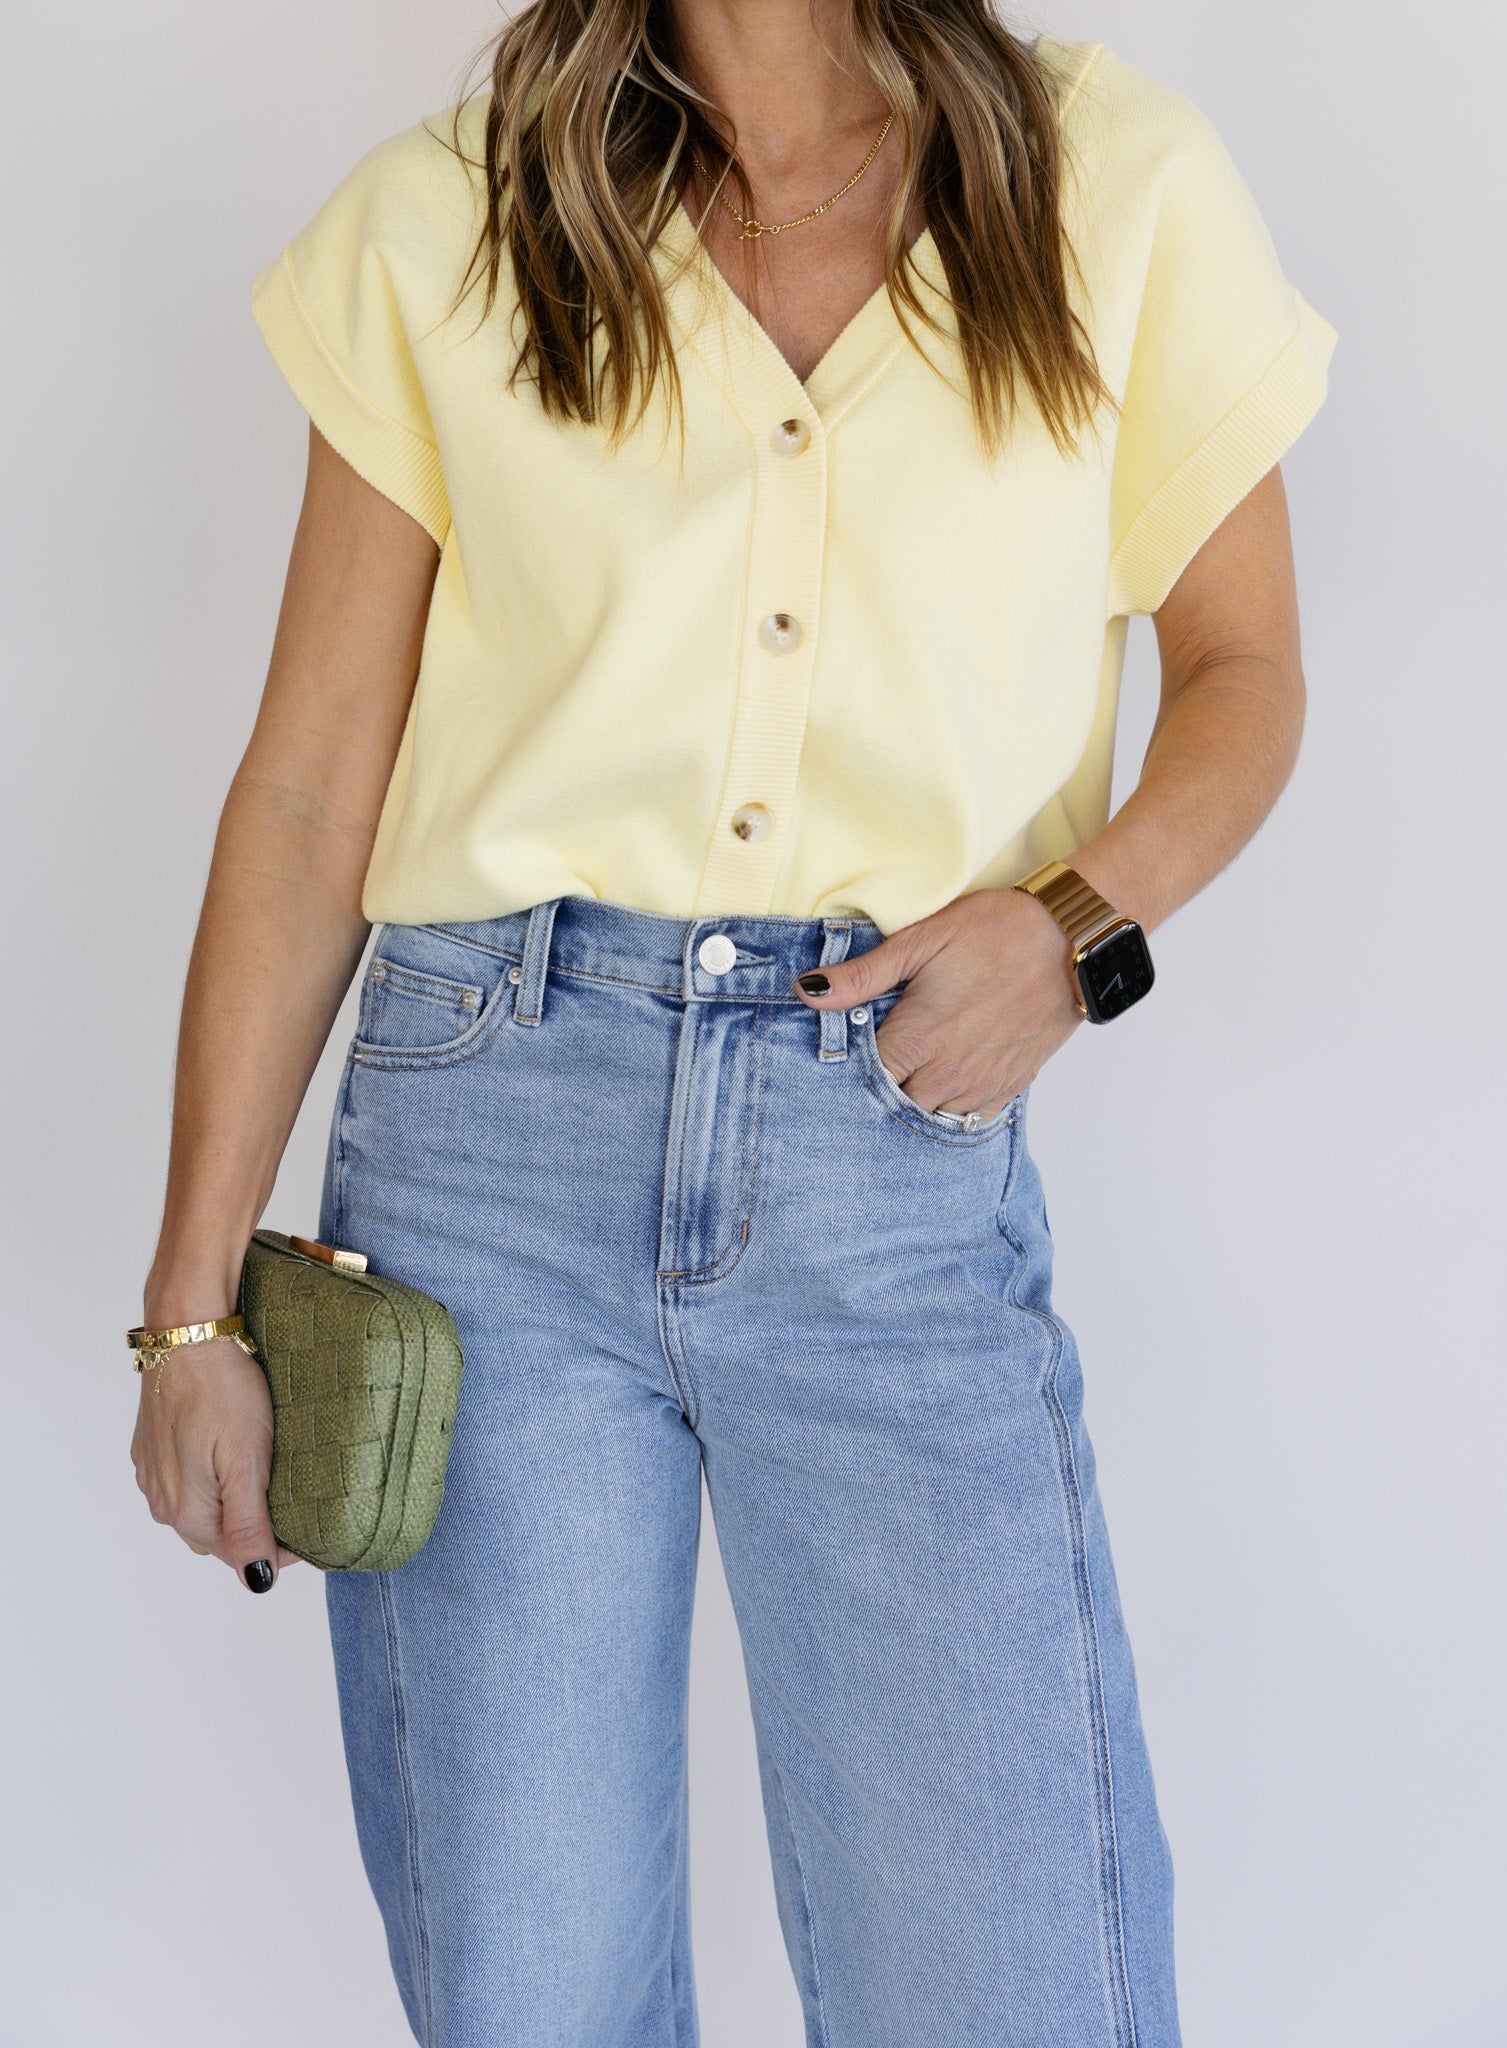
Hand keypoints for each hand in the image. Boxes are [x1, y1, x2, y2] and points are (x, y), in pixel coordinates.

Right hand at [130, 1335, 301, 1589]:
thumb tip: (256, 1580)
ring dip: (233, 1506)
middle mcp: (162, 1500)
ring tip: (269, 1481)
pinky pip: (187, 1480)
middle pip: (218, 1535)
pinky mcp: (153, 1446)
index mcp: (186, 1512)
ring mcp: (153, 1472)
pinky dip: (212, 1481)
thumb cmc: (222, 1392)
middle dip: (256, 1530)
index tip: (312, 1533)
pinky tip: (232, 1458)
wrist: (188, 1333)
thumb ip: (248, 1526)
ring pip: (202, 1508)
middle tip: (296, 1504)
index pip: (239, 1554)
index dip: (279, 1549)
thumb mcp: (246, 1463)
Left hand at [793, 886, 1083, 1119]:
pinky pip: (972, 1118)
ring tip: (905, 1080)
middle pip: (894, 1108)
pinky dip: (952, 1109)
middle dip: (877, 1096)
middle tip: (867, 1074)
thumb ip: (863, 975)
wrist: (1072, 939)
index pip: (863, 1080)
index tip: (837, 1061)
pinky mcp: (1011, 1084)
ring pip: (932, 1118)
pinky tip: (944, 1088)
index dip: (845, 1075)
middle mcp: (947, 1071)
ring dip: (914, 1105)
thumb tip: (808, 990)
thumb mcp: (923, 940)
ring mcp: (982, 1082)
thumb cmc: (997, 931)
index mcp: (918, 1037)